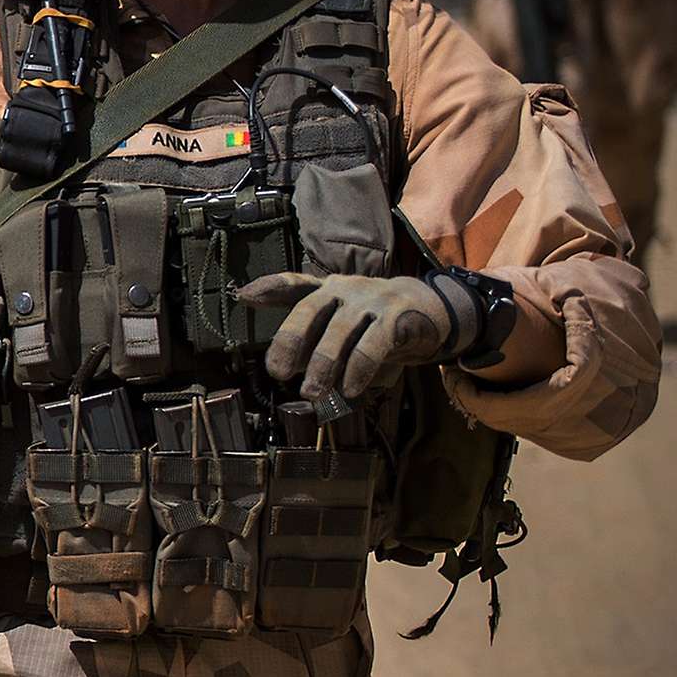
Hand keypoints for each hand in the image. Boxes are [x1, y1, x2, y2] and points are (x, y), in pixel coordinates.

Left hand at [237, 271, 484, 401]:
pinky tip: (349, 389)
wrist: (432, 312)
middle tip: (279, 374)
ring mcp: (372, 299)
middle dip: (290, 343)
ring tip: (311, 392)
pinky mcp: (397, 316)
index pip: (295, 284)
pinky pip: (372, 345)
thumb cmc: (375, 322)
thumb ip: (314, 339)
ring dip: (322, 364)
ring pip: (339, 332)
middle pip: (309, 311)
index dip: (269, 287)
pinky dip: (357, 369)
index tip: (244, 296)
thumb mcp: (343, 325)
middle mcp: (345, 288)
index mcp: (327, 289)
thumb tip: (286, 366)